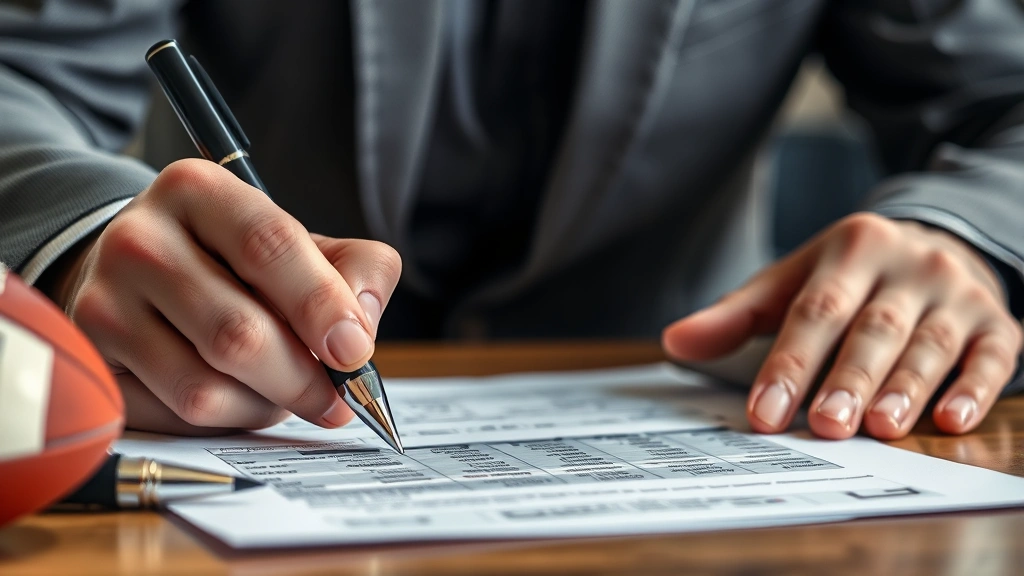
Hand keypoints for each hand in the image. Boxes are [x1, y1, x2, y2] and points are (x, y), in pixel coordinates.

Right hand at [53, 159, 401, 434]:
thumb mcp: (304, 245)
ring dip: (265, 405)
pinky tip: (240, 397)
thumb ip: (357, 270)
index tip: (355, 352)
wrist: (146, 277)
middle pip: (237, 332)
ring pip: (204, 388)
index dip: (321, 305)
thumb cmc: (239, 264)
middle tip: (336, 398)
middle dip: (302, 378)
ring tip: (285, 391)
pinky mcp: (95, 362)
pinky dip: (226, 420)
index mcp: (197, 191)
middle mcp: (139, 240)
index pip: (268, 246)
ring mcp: (104, 303)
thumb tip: (360, 331)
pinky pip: (175, 417)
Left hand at [662, 213, 1021, 439]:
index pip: (815, 311)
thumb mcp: (789, 283)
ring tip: (881, 427)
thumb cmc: (847, 278)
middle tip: (825, 426)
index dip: (789, 363)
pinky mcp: (999, 323)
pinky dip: (974, 389)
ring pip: (929, 344)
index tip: (764, 412)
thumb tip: (674, 342)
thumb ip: (735, 316)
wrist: (935, 246)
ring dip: (905, 388)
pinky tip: (951, 420)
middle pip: (873, 329)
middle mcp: (909, 265)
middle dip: (847, 379)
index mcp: (852, 247)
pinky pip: (992, 357)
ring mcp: (958, 294)